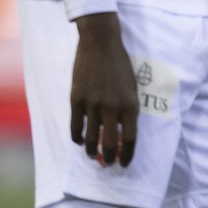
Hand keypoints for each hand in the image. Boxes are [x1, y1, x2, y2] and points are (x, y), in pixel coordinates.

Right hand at [71, 13, 139, 166]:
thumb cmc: (120, 65)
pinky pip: (75, 127)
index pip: (131, 139)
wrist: (101, 44)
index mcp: (130, 105)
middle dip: (109, 158)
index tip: (124, 163)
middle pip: (109, 144)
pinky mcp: (76, 100)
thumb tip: (122, 132)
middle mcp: (112, 108)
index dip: (127, 155)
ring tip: (92, 155)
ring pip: (90, 139)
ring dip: (91, 152)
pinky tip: (79, 141)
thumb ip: (128, 109)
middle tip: (107, 163)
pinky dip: (77, 138)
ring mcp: (92, 105)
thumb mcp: (132, 87)